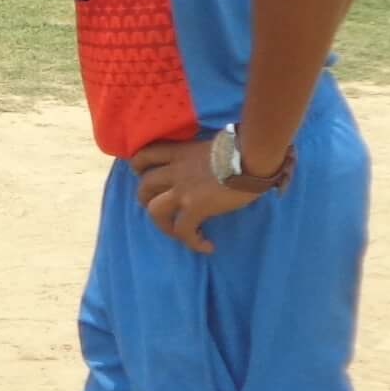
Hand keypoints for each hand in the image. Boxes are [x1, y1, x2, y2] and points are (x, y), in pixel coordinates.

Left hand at [130, 139, 262, 254]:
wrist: (251, 157)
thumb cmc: (241, 146)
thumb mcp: (213, 144)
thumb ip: (203, 153)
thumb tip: (214, 159)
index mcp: (180, 152)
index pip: (146, 154)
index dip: (139, 166)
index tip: (143, 173)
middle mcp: (175, 170)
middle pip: (144, 185)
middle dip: (146, 198)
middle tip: (158, 206)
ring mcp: (182, 190)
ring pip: (154, 210)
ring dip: (162, 224)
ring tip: (176, 231)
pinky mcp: (194, 207)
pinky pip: (183, 230)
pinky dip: (192, 241)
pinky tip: (207, 246)